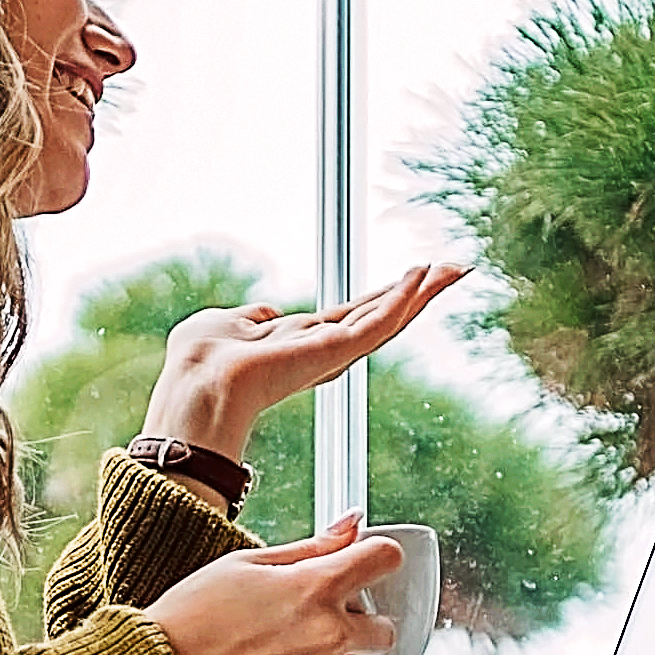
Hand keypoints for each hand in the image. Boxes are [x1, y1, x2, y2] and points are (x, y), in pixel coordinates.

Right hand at [140, 517, 417, 654]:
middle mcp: (328, 635)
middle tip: (321, 606)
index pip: (386, 558)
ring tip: (293, 635)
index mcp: (316, 588)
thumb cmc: (194, 612)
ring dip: (344, 646)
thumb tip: (353, 523)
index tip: (361, 559)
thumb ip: (312, 546)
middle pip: (387, 625)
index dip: (378, 554)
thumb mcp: (249, 563)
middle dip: (364, 614)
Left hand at [142, 260, 467, 460]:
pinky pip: (378, 321)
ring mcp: (333, 353)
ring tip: (455, 268)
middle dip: (418, 292)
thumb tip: (261, 312)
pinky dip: (402, 297)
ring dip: (423, 292)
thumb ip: (249, 317)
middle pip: (382, 316)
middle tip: (455, 269)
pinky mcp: (336, 351)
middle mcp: (325, 351)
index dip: (383, 296)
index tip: (412, 276)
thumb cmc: (200, 361)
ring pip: (389, 318)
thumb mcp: (226, 325)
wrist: (198, 386)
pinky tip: (423, 276)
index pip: (354, 316)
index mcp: (302, 344)